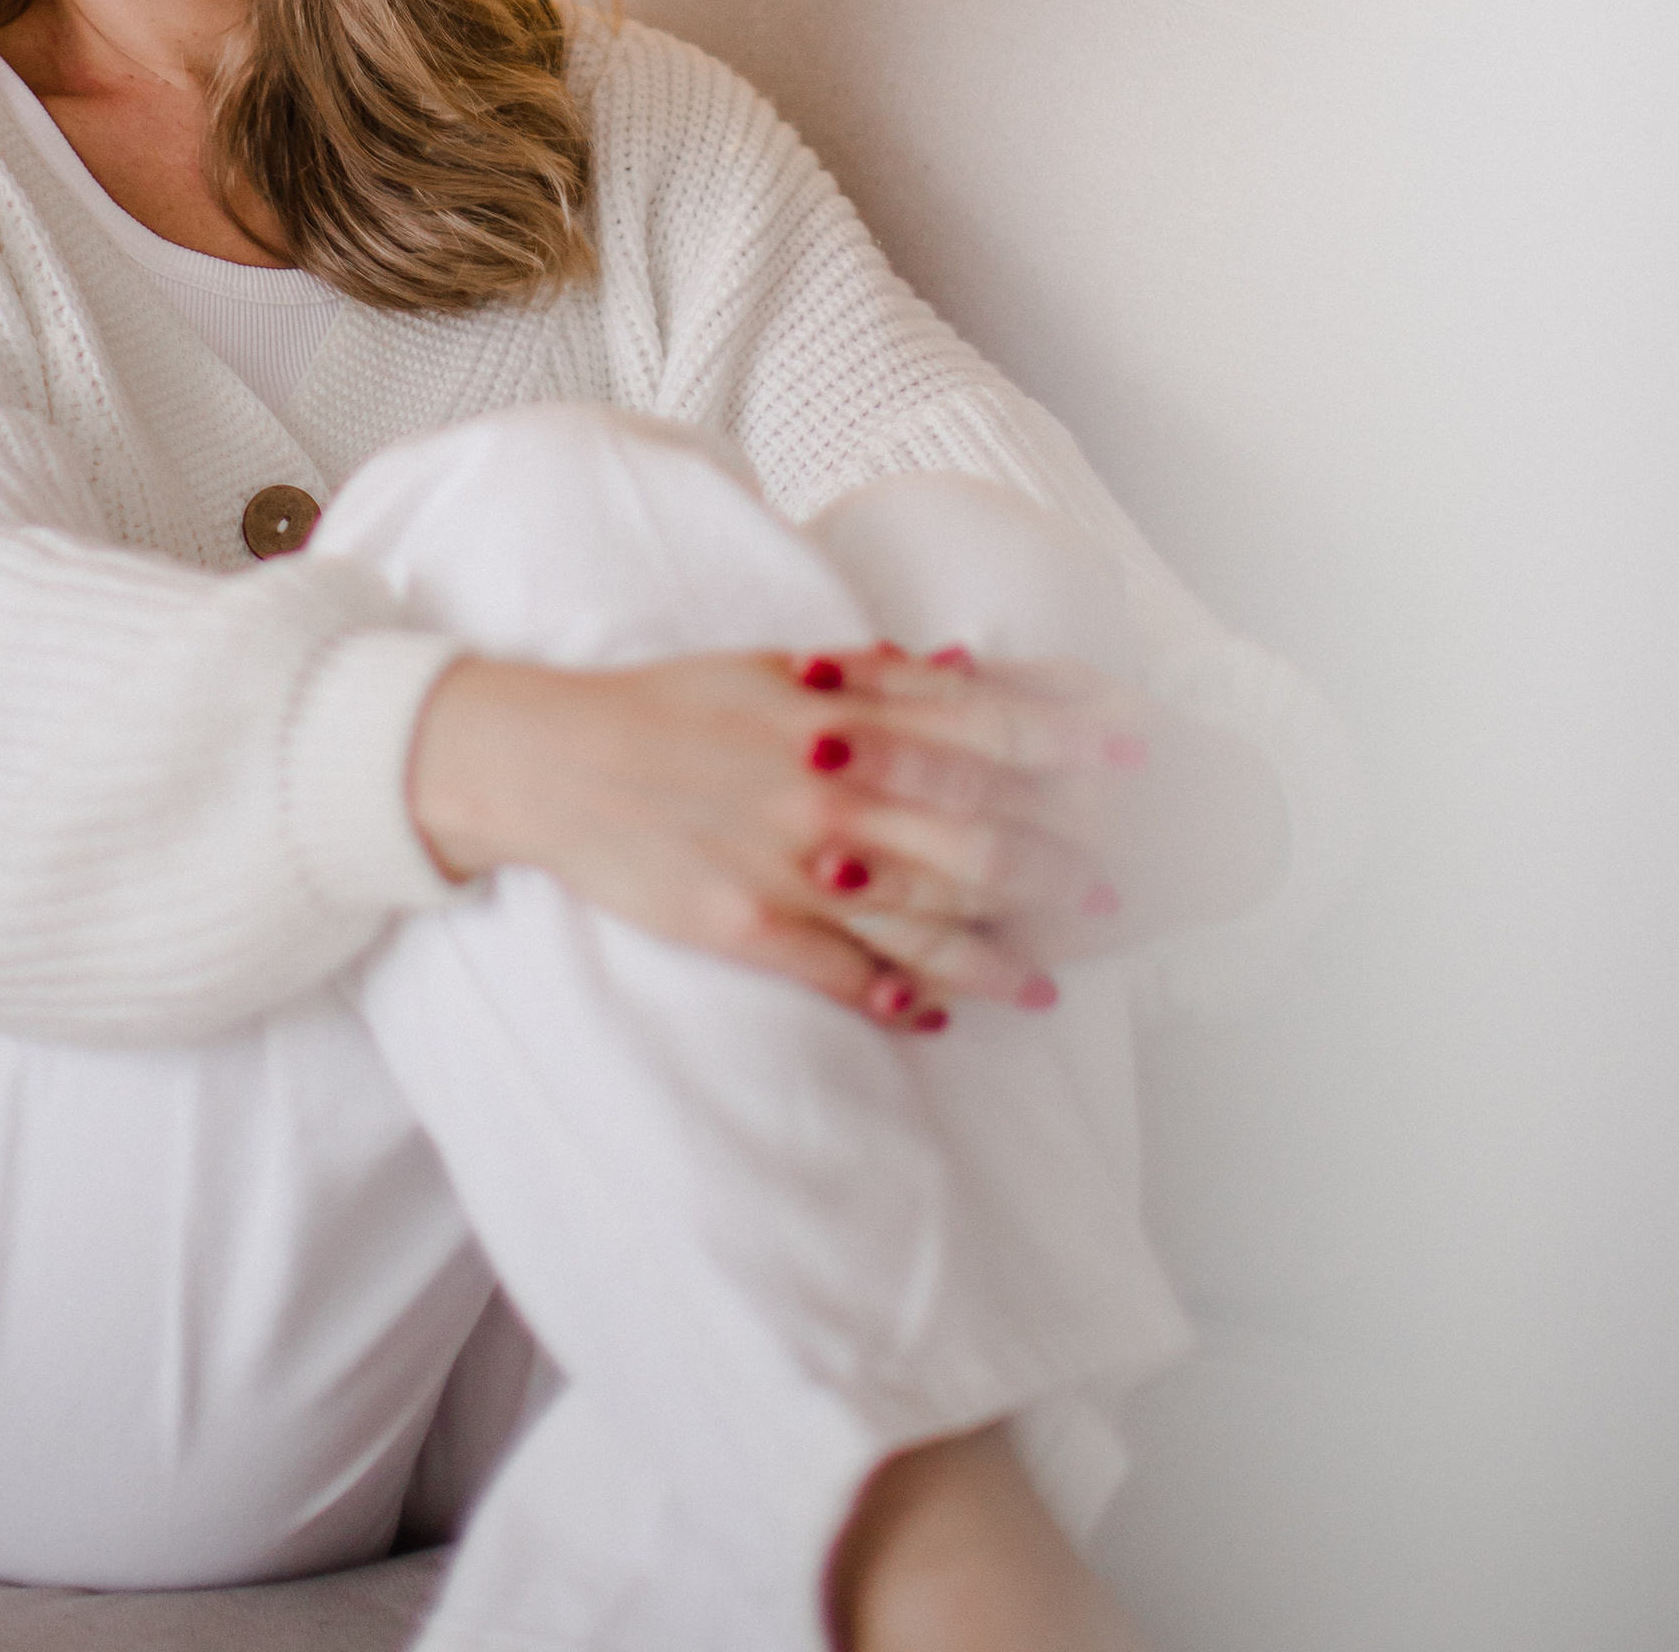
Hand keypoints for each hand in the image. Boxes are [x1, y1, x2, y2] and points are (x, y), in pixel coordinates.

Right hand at [406, 643, 1154, 1029]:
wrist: (550, 760)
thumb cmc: (667, 704)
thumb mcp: (769, 667)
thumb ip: (871, 676)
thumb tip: (965, 672)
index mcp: (833, 713)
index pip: (975, 728)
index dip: (1061, 742)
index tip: (1128, 755)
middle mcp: (823, 787)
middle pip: (967, 830)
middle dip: (1051, 861)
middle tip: (1114, 887)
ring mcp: (786, 862)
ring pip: (917, 914)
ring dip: (995, 948)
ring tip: (1053, 977)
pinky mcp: (745, 927)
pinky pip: (839, 970)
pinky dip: (895, 992)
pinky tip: (940, 1011)